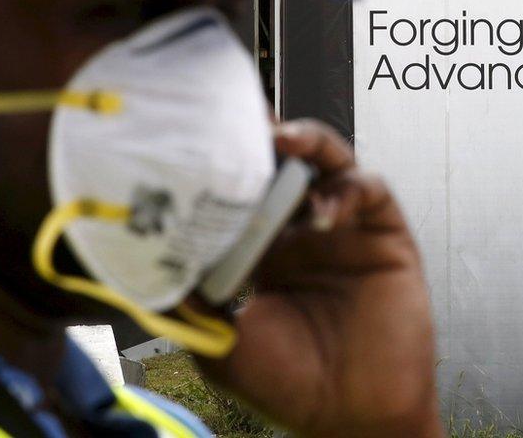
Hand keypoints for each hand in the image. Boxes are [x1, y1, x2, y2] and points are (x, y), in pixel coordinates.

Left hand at [197, 119, 443, 437]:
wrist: (352, 417)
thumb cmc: (288, 384)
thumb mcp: (221, 344)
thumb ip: (188, 304)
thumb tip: (139, 267)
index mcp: (260, 248)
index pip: (241, 187)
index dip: (224, 162)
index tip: (195, 139)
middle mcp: (300, 228)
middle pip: (282, 161)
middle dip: (261, 135)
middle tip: (237, 114)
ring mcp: (343, 227)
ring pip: (327, 159)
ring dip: (306, 141)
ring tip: (283, 138)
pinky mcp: (384, 233)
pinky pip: (368, 191)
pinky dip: (345, 192)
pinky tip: (322, 212)